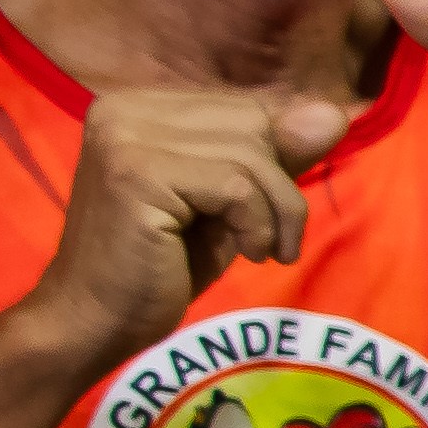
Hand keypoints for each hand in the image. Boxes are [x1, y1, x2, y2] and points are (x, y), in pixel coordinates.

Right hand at [15, 86, 361, 375]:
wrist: (93, 322)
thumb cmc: (164, 266)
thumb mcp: (233, 205)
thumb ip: (277, 157)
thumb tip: (334, 113)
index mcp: (140, 106)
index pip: (246, 110)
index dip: (275, 164)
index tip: (270, 217)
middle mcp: (125, 108)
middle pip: (253, 123)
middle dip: (281, 186)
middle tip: (273, 239)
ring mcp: (125, 136)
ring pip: (251, 154)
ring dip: (276, 212)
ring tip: (261, 251)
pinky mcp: (136, 173)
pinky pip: (236, 186)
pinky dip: (257, 225)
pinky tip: (246, 254)